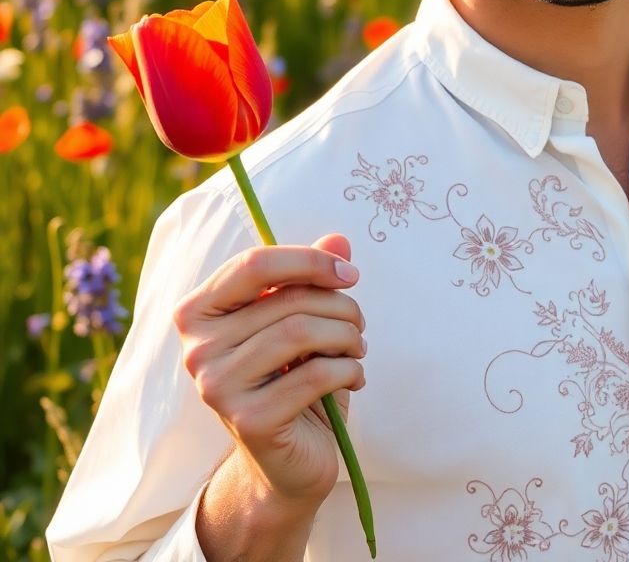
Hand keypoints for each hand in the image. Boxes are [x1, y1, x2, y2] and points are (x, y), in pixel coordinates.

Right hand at [173, 233, 365, 509]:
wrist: (288, 459)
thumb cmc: (293, 376)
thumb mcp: (302, 319)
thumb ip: (313, 277)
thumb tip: (339, 241)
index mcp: (199, 312)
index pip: (254, 263)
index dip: (310, 261)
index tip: (350, 274)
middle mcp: (197, 350)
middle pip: (286, 300)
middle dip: (340, 306)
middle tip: (359, 324)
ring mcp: (217, 387)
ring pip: (301, 332)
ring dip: (348, 336)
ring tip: (358, 349)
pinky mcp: (248, 421)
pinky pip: (315, 374)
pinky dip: (349, 369)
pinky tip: (354, 377)